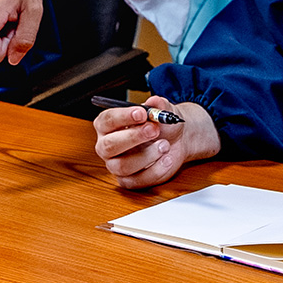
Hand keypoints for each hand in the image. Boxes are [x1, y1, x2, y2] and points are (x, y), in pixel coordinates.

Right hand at [92, 96, 220, 189]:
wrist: (176, 140)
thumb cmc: (161, 124)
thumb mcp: (163, 110)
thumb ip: (159, 104)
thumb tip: (153, 102)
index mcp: (107, 124)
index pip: (107, 120)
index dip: (123, 116)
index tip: (142, 113)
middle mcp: (106, 146)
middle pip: (109, 145)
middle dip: (133, 137)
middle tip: (154, 129)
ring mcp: (115, 165)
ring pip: (122, 166)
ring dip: (147, 155)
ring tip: (165, 145)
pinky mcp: (128, 180)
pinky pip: (136, 181)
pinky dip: (155, 170)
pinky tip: (167, 159)